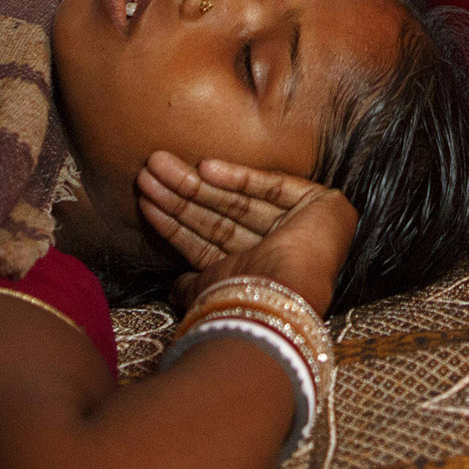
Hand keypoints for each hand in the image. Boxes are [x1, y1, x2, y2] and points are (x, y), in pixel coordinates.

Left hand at [138, 152, 356, 314]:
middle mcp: (280, 250)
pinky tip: (204, 167)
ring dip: (197, 183)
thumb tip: (174, 289)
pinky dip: (239, 177)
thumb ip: (195, 284)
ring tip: (158, 165)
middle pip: (222, 218)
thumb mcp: (210, 290)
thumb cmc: (246, 301)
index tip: (145, 201)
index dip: (176, 222)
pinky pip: (273, 187)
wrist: (284, 302)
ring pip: (241, 201)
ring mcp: (302, 226)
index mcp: (256, 273)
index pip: (210, 243)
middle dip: (181, 195)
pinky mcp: (322, 204)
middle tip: (147, 170)